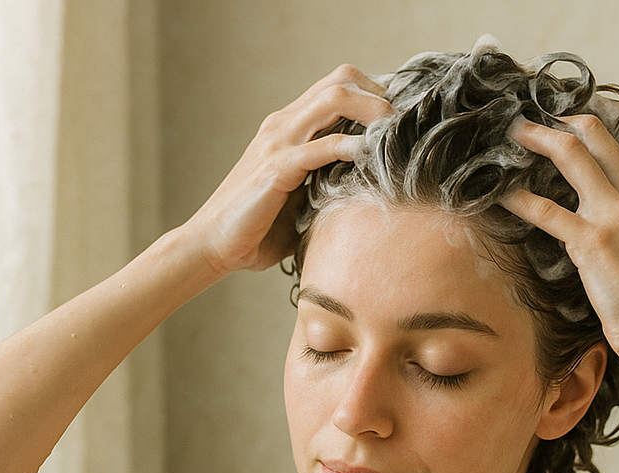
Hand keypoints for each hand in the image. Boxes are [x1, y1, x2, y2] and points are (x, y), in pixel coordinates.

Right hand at [183, 65, 392, 276]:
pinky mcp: (276, 168)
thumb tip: (369, 192)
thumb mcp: (303, 200)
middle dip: (380, 96)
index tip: (399, 124)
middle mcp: (284, 125)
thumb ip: (328, 184)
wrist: (214, 245)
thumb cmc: (258, 229)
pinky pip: (320, 146)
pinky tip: (370, 158)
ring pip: (333, 99)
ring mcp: (278, 142)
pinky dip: (349, 148)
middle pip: (341, 80)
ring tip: (394, 134)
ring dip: (372, 112)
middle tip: (404, 126)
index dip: (374, 97)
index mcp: (291, 128)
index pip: (339, 88)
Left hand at [501, 115, 618, 366]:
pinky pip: (548, 211)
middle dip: (567, 121)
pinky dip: (522, 199)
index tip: (590, 121)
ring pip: (572, 156)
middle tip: (542, 119)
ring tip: (517, 134)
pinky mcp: (591, 243)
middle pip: (601, 138)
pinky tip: (504, 195)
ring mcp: (615, 217)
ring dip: (540, 139)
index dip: (616, 124)